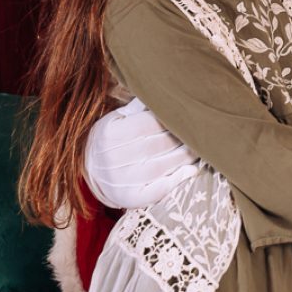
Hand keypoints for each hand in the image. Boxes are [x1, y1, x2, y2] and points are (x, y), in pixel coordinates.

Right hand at [84, 98, 199, 208]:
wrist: (90, 171)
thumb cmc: (111, 139)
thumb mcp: (116, 119)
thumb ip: (138, 107)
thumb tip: (162, 93)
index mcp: (111, 135)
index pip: (149, 124)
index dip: (172, 120)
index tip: (188, 115)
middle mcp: (114, 159)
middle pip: (158, 145)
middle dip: (183, 137)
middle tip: (200, 131)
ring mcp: (121, 181)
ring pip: (162, 166)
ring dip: (185, 156)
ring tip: (200, 147)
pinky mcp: (129, 199)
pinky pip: (157, 190)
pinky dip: (177, 180)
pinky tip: (192, 170)